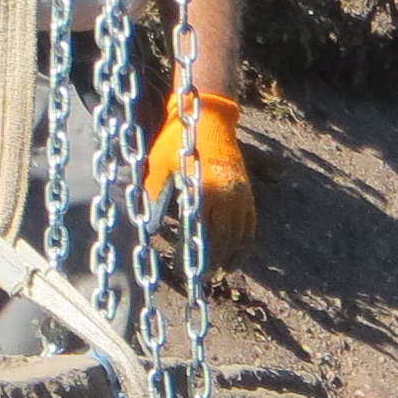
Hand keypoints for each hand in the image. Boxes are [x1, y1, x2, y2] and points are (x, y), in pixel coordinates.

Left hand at [142, 89, 254, 264]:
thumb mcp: (159, 165)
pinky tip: (236, 257)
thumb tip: (147, 228)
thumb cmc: (176, 142)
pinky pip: (250, 226)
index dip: (192, 257)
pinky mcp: (247, 192)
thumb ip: (155, 196)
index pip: (200, 235)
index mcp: (202, 190)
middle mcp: (226, 195)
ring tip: (219, 274)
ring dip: (230, 258)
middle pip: (222, 241)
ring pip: (239, 236)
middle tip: (201, 280)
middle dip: (212, 263)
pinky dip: (245, 244)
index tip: (183, 273)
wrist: (209, 118)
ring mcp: (240, 195)